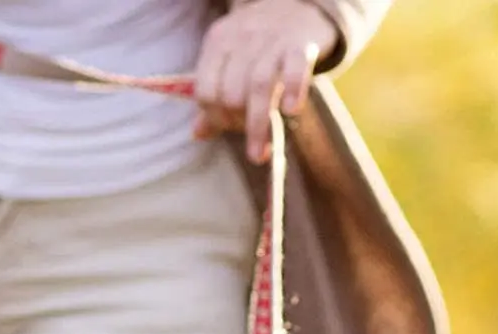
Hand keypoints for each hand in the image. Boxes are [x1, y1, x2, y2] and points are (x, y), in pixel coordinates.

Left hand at [193, 0, 338, 163]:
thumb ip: (214, 95)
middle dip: (237, 122)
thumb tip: (197, 134)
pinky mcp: (300, 44)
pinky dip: (292, 91)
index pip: (205, 91)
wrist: (299, 5)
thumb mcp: (230, 61)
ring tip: (259, 154)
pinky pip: (294, 70)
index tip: (229, 128)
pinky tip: (291, 112)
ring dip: (257, 126)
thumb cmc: (259, 44)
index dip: (214, 117)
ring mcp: (272, 40)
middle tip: (250, 133)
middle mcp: (242, 39)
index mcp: (218, 43)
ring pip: (259, 86)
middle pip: (231, 93)